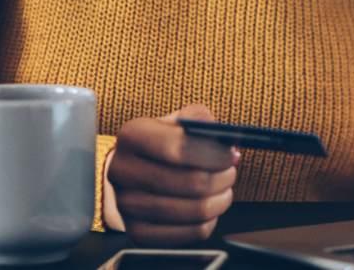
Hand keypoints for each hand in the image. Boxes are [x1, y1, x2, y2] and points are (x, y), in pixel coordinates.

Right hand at [103, 103, 239, 244]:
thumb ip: (200, 120)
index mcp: (132, 136)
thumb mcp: (176, 122)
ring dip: (220, 200)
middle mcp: (122, 170)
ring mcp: (127, 204)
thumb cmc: (162, 145)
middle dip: (222, 178)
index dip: (212, 153)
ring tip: (223, 189)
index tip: (230, 155)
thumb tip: (224, 138)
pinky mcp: (138, 232)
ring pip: (194, 210)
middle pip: (190, 182)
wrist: (132, 172)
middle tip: (230, 172)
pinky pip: (191, 233)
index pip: (177, 147)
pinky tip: (208, 207)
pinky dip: (209, 221)